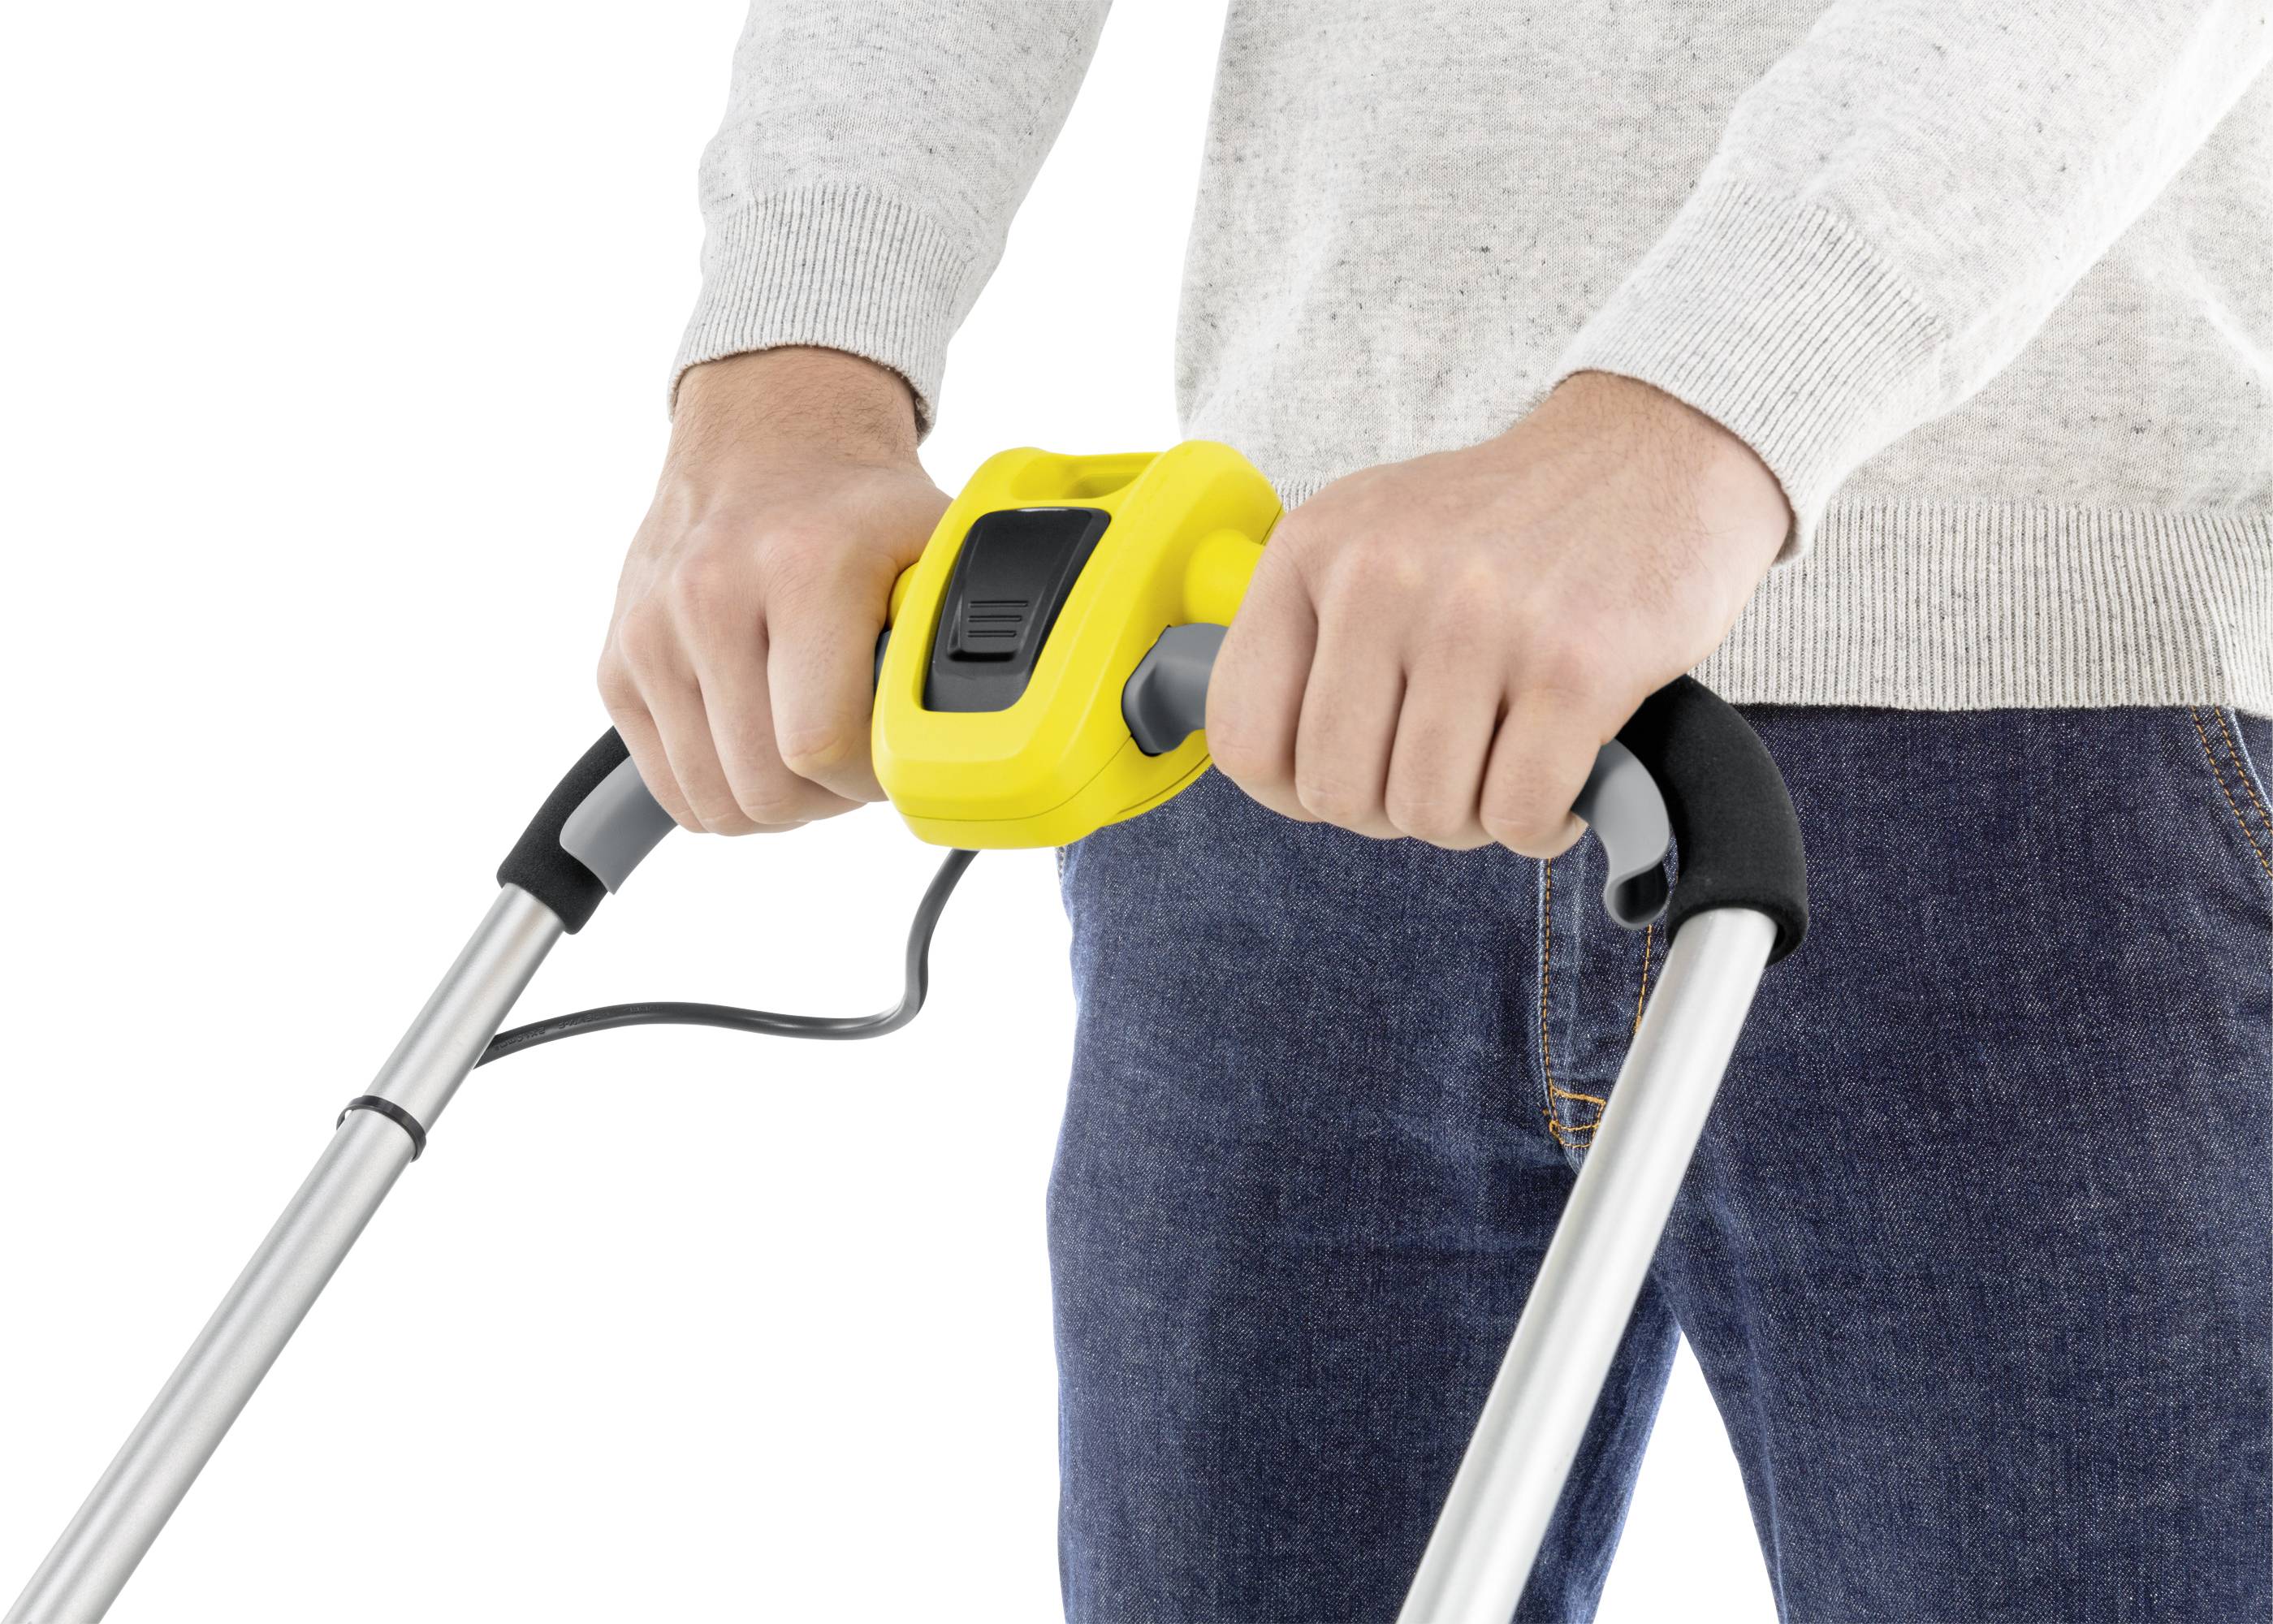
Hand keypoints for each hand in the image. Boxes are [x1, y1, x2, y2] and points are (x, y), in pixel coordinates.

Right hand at [598, 347, 949, 833]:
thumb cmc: (858, 505)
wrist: (768, 434)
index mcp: (802, 566)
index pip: (820, 745)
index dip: (869, 779)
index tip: (893, 756)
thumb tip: (991, 716)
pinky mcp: (618, 663)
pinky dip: (719, 787)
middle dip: (824, 798)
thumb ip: (965, 626)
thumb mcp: (936, 544)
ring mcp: (652, 632)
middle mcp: (711, 595)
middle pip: (763, 787)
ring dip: (773, 800)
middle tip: (854, 757)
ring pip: (714, 802)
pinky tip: (759, 741)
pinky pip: (670, 786)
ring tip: (809, 746)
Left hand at [1205, 372, 1788, 854]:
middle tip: (1447, 769)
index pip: (1242, 736)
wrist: (1659, 449)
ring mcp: (1478, 621)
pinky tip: (1566, 776)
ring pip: (1428, 812)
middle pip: (1338, 793)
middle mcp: (1383, 578)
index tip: (1346, 778)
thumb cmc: (1511, 522)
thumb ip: (1311, 634)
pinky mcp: (1576, 666)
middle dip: (1393, 809)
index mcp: (1314, 548)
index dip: (1291, 790)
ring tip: (1509, 761)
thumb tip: (1270, 767)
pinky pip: (1517, 814)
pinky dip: (1541, 823)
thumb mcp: (1376, 536)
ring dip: (1473, 818)